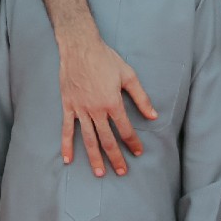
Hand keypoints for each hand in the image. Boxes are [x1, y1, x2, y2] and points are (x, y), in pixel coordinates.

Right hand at [54, 21, 156, 175]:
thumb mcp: (128, 75)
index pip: (125, 129)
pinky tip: (68, 159)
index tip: (138, 152)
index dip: (133, 142)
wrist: (80, 47)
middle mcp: (96, 109)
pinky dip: (67, 145)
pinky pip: (67, 129)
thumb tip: (153, 116)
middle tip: (122, 172)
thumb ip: (141, 98)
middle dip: (116, 157)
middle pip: (107, 139)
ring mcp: (80, 109)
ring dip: (95, 158)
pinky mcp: (68, 106)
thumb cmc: (105, 59)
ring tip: (100, 173)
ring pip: (88, 139)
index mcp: (112, 102)